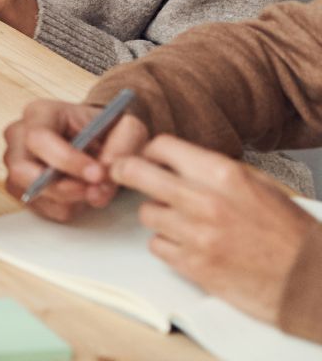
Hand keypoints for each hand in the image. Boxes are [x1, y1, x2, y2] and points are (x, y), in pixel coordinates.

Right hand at [3, 98, 150, 221]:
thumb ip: (123, 144)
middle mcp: (19, 136)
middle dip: (62, 188)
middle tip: (96, 191)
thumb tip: (106, 170)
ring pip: (33, 193)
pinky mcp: (20, 187)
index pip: (39, 138)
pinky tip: (83, 194)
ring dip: (70, 200)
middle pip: (22, 170)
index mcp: (39, 114)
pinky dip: (67, 208)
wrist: (95, 139)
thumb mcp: (126, 127)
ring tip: (96, 191)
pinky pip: (40, 208)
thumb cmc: (103, 129)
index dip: (66, 160)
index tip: (97, 174)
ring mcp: (15, 163)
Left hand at [114, 136, 316, 325]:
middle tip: (125, 174)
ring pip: (146, 212)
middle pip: (137, 173)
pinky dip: (167, 245)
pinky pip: (156, 245)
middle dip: (127, 171)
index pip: (163, 146)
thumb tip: (182, 161)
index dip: (151, 151)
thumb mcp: (261, 187)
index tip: (148, 157)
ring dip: (158, 215)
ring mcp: (196, 234)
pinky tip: (187, 245)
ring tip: (182, 221)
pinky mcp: (193, 265)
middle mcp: (205, 200)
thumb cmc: (291, 235)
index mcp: (225, 175)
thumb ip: (218, 172)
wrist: (310, 280)